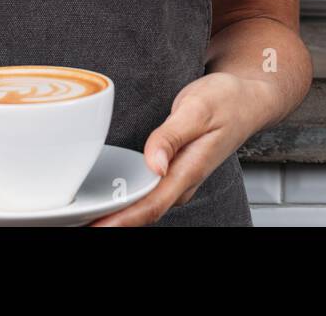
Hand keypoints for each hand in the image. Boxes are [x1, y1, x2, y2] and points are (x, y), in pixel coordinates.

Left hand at [89, 72, 268, 226]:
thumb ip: (172, 135)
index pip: (151, 204)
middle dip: (112, 222)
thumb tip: (154, 164)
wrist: (249, 98)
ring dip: (117, 214)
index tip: (95, 226)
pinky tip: (110, 198)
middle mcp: (184, 181)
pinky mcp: (176, 171)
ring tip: (84, 216)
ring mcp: (180, 178)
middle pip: (144, 212)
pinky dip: (127, 200)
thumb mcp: (198, 108)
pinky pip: (149, 193)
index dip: (122, 220)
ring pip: (146, 205)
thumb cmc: (226, 100)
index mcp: (189, 169)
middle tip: (75, 222)